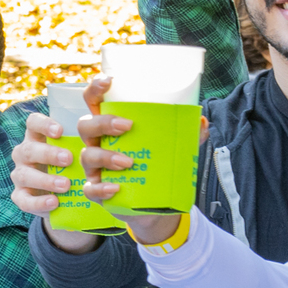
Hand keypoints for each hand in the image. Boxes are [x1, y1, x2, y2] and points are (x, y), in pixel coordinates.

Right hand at [11, 94, 85, 227]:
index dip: (43, 124)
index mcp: (40, 135)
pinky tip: (55, 203)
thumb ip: (93, 112)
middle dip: (48, 153)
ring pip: (25, 174)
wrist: (71, 196)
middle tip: (70, 158)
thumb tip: (108, 79)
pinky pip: (24, 200)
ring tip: (67, 184)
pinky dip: (39, 203)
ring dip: (46, 179)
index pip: (33, 122)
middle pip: (28, 148)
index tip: (61, 130)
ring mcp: (22, 175)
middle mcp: (26, 152)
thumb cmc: (77, 159)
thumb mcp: (85, 139)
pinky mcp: (23, 197)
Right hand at [70, 82, 191, 243]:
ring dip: (106, 156)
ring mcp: (94, 167)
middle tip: (127, 126)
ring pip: (87, 155)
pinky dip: (101, 188)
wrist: (154, 204)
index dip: (96, 88)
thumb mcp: (173, 148)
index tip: (108, 82)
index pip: (95, 101)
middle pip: (86, 125)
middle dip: (103, 123)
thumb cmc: (156, 166)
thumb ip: (188, 134)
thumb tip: (201, 122)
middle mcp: (98, 143)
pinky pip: (90, 189)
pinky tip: (116, 188)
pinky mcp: (96, 190)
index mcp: (111, 126)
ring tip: (128, 162)